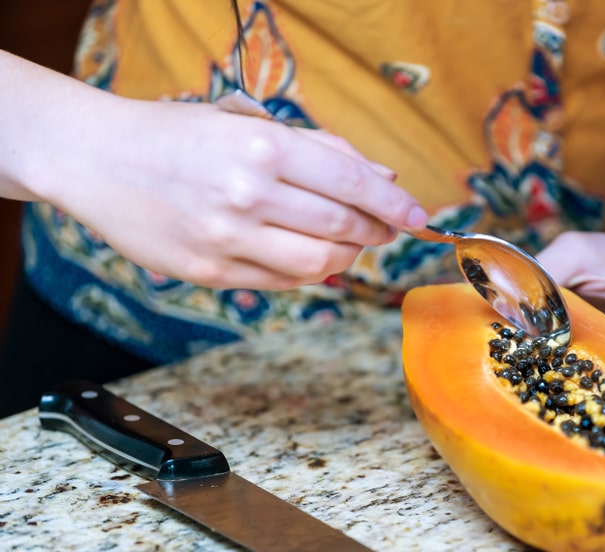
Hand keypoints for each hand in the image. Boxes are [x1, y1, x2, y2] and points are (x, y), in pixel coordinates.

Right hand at [31, 95, 427, 289]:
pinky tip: (309, 256)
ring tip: (348, 243)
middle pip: (342, 227)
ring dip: (348, 257)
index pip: (351, 181)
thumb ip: (319, 150)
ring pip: (320, 265)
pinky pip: (283, 283)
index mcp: (260, 146)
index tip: (417, 216)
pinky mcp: (211, 273)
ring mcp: (227, 239)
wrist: (96, 159)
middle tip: (385, 229)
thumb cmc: (176, 135)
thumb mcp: (248, 123)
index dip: (393, 203)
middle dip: (376, 232)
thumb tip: (382, 179)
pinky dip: (309, 273)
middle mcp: (246, 194)